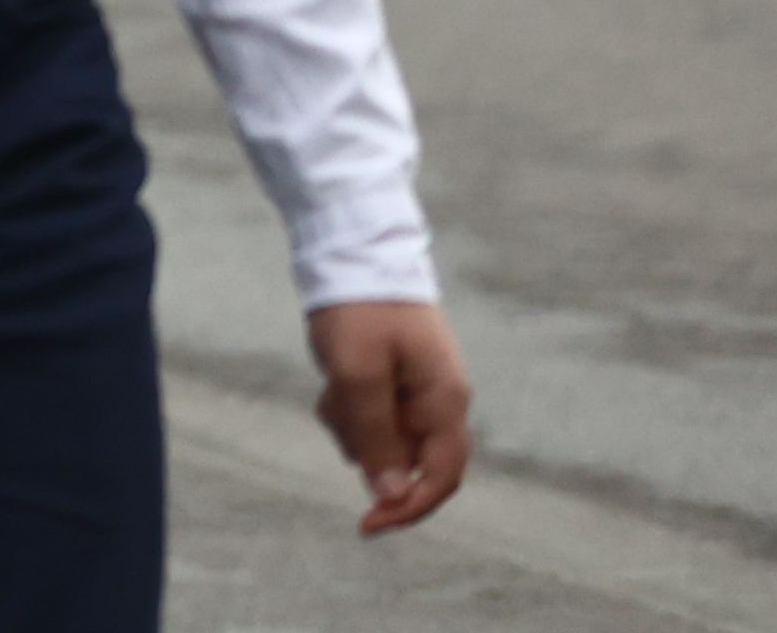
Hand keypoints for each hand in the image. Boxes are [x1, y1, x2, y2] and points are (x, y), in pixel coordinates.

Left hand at [309, 299, 471, 535]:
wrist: (350, 250)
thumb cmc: (358, 309)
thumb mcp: (358, 374)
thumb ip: (377, 436)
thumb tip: (390, 495)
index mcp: (445, 400)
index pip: (441, 476)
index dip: (408, 507)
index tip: (367, 524)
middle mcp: (439, 400)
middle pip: (406, 459)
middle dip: (367, 449)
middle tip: (336, 407)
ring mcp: (416, 389)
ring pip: (381, 438)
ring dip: (350, 424)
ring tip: (333, 383)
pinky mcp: (392, 379)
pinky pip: (368, 413)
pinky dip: (345, 405)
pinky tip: (331, 376)